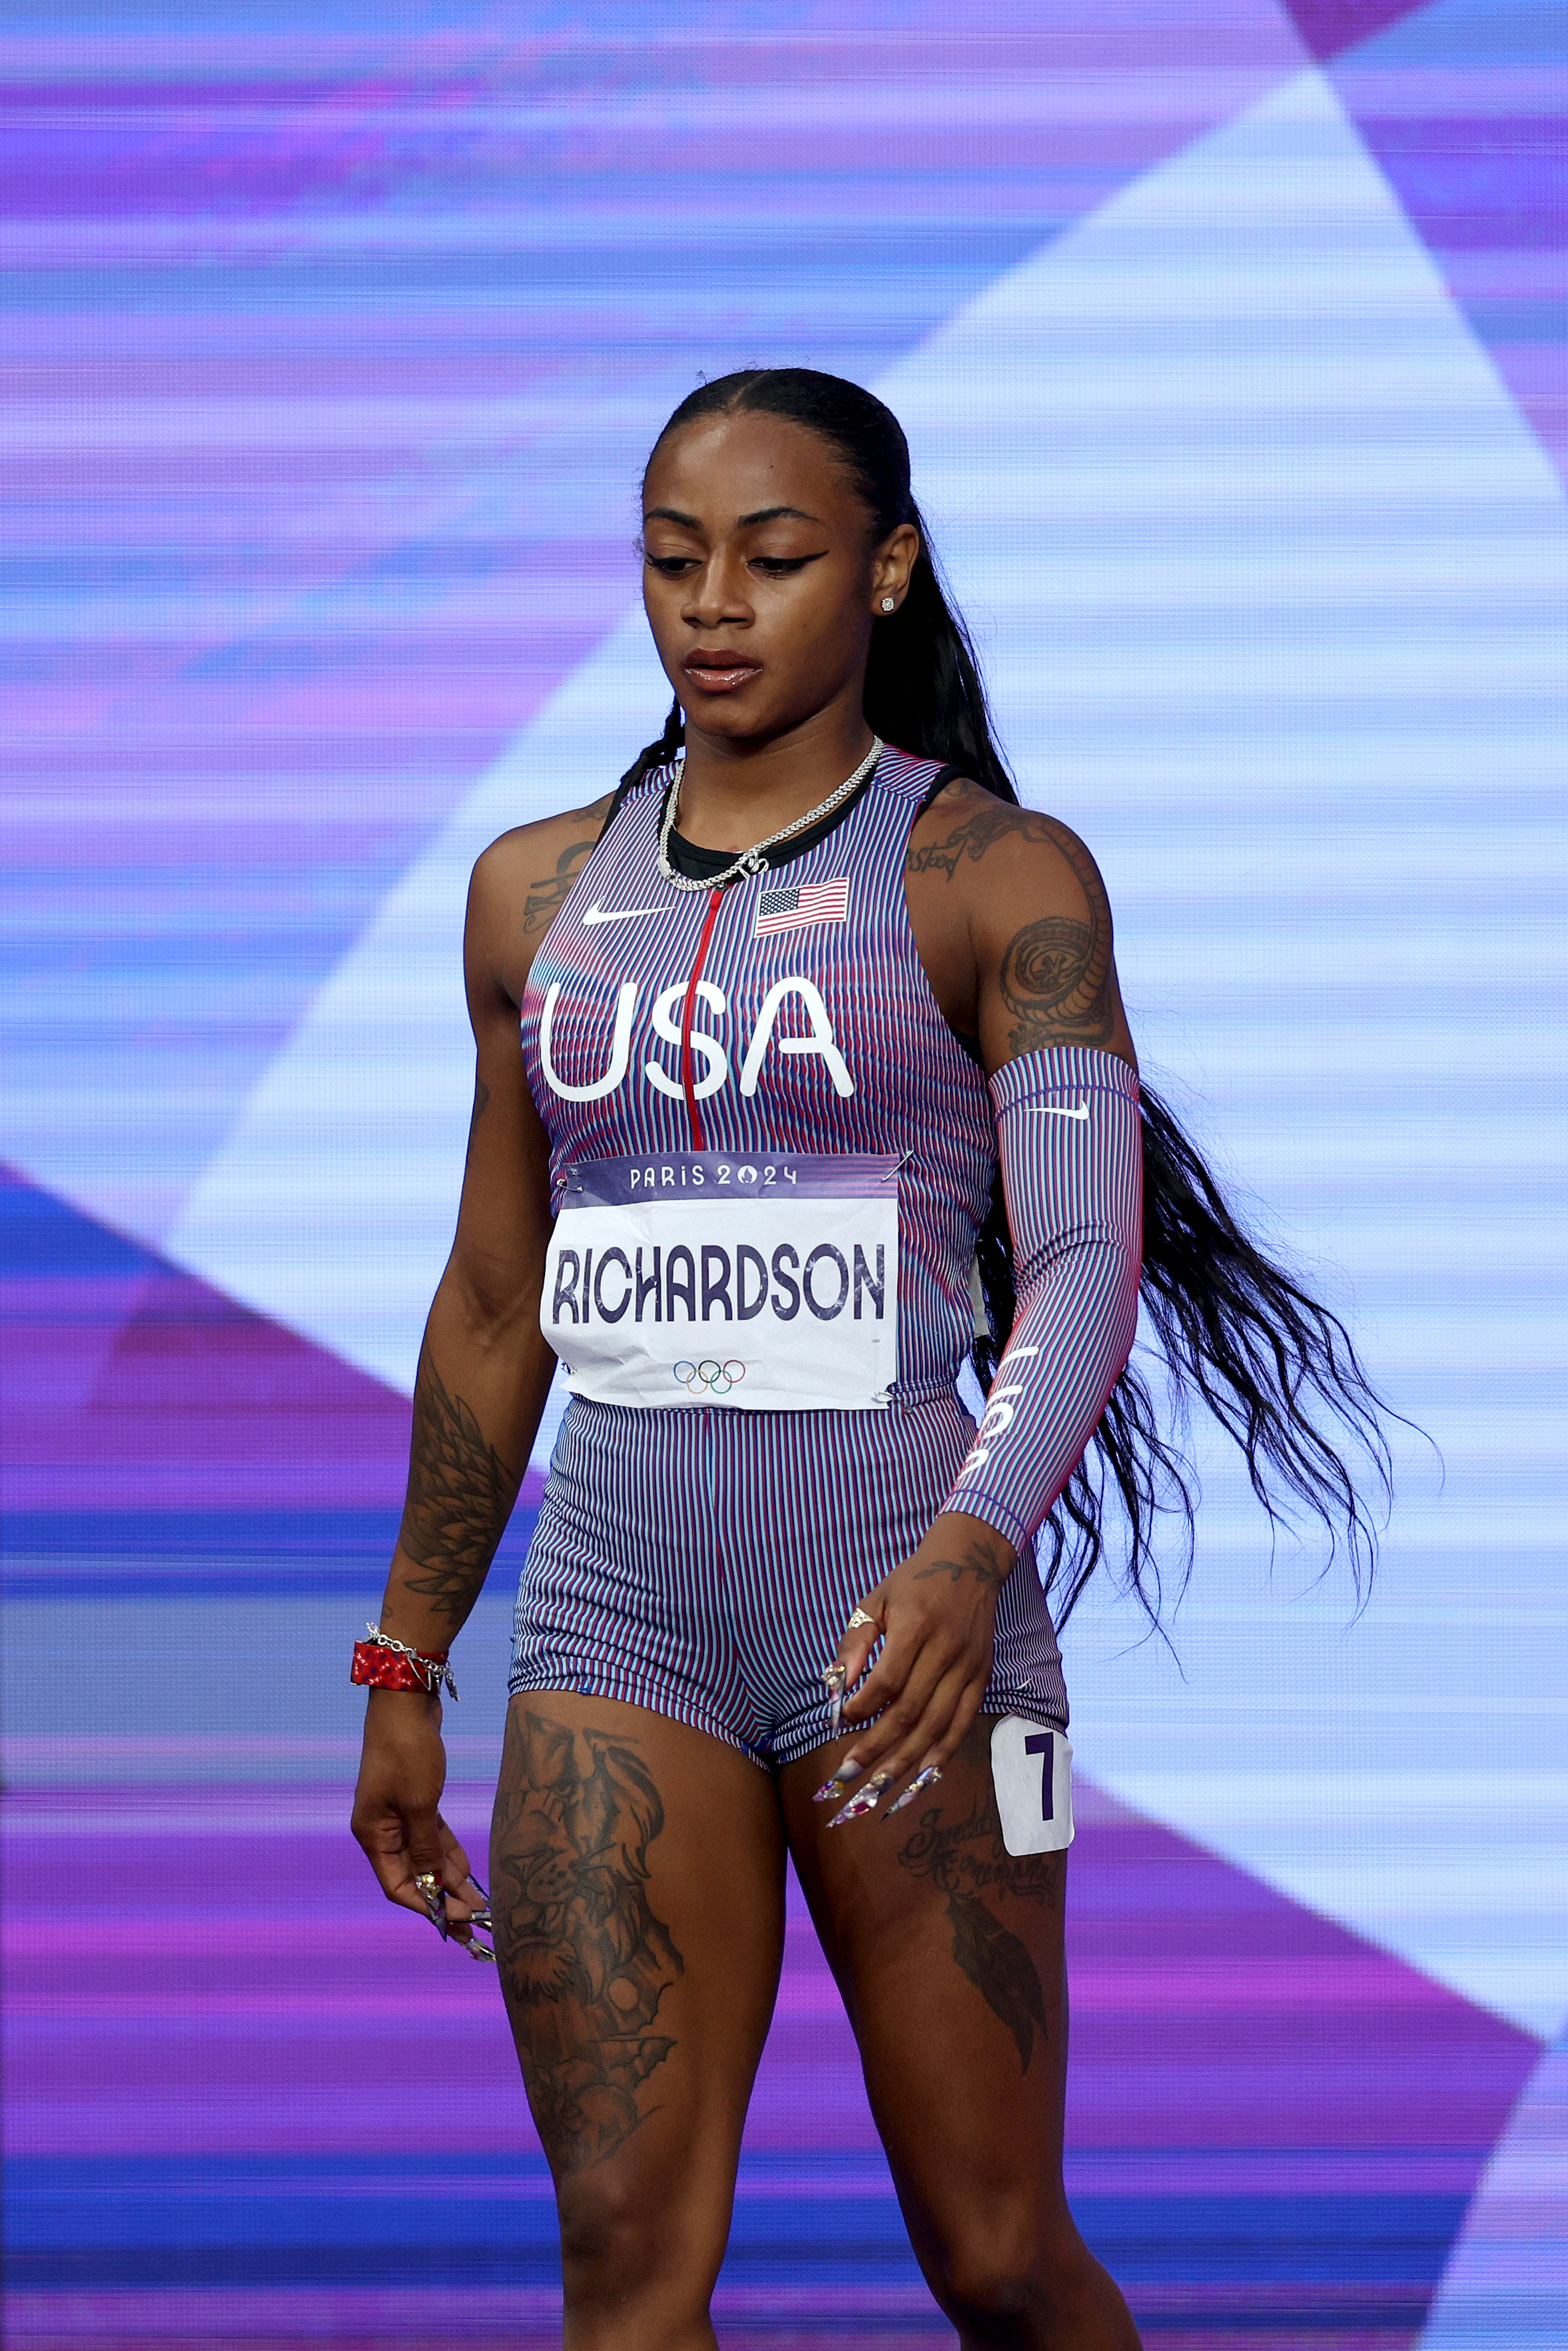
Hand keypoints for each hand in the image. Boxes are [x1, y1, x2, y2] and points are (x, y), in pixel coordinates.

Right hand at [351, 1687, 488, 1946]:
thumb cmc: (408, 1751)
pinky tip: (468, 1871)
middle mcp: (382, 1829)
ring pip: (424, 1857)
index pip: (397, 1886)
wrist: (407, 1702)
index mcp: (373, 1834)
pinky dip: (448, 1852)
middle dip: (441, 1898)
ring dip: (449, 1878)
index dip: (425, 1906)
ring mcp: (398, 1814)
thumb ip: (426, 1848)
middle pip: (412, 1875)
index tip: (454, 1922)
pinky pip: (432, 1836)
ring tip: (477, 1901)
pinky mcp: (415, 1799)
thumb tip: (434, 1885)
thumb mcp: (420, 1804)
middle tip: (473, 1919)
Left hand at [816, 1514, 1015, 1822]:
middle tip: (848, 1776)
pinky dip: (943, 1754)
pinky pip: (962, 1724)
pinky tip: (922, 1777)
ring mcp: (968, 1667)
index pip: (888, 1680)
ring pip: (937, 1726)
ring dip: (907, 1762)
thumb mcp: (876, 1599)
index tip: (841, 1723)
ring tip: (879, 1790)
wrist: (970, 1562)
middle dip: (878, 1749)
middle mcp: (946, 1650)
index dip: (864, 1707)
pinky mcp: (982, 1678)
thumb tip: (838, 1686)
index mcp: (917, 1626)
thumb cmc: (913, 1582)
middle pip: (911, 1711)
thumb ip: (857, 1641)